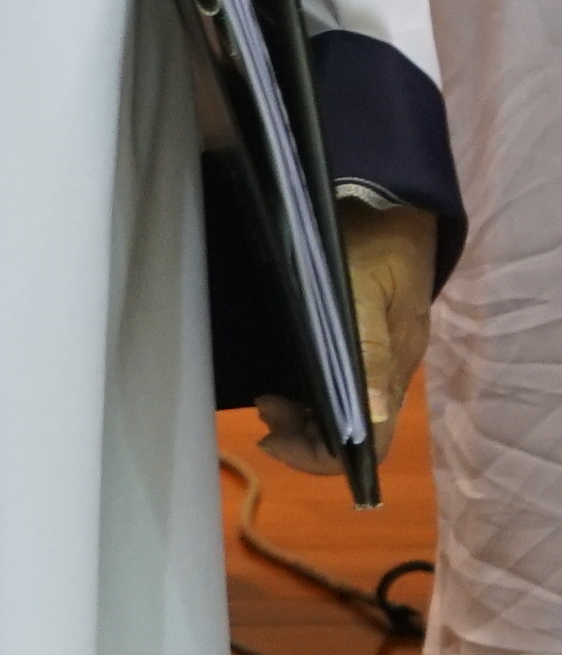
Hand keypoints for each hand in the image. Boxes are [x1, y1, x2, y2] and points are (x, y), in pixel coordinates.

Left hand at [256, 200, 438, 474]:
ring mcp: (373, 358)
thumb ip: (367, 351)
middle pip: (349, 434)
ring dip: (300, 416)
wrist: (388, 199)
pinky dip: (304, 393)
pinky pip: (333, 384)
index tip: (272, 438)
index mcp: (393, 368)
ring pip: (339, 413)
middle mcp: (385, 373)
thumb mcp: (365, 291)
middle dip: (302, 435)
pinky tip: (278, 379)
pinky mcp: (359, 341)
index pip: (370, 443)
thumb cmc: (374, 242)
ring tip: (264, 396)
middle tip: (261, 407)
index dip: (322, 456)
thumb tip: (369, 420)